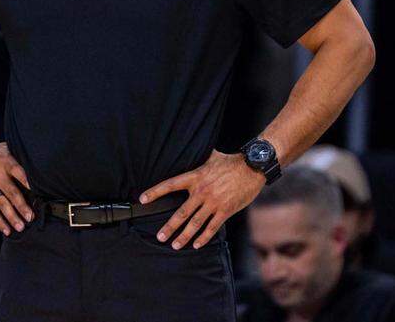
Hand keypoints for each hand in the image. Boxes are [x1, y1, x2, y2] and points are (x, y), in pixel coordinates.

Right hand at [0, 139, 34, 235]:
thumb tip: (39, 172)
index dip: (27, 182)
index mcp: (5, 161)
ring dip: (11, 217)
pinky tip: (6, 229)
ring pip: (0, 204)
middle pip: (10, 192)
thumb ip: (20, 160)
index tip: (36, 191)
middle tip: (30, 217)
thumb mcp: (8, 149)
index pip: (18, 172)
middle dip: (21, 206)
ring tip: (20, 226)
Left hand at [140, 150, 265, 249]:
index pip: (170, 185)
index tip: (142, 199)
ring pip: (195, 223)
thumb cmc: (231, 161)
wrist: (252, 168)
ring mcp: (214, 202)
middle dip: (169, 227)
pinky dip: (204, 237)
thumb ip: (199, 158)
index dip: (155, 192)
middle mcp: (202, 191)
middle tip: (160, 237)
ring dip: (184, 236)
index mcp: (196, 177)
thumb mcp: (212, 157)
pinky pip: (212, 227)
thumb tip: (189, 149)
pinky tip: (197, 244)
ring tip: (175, 244)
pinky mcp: (226, 210)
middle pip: (181, 212)